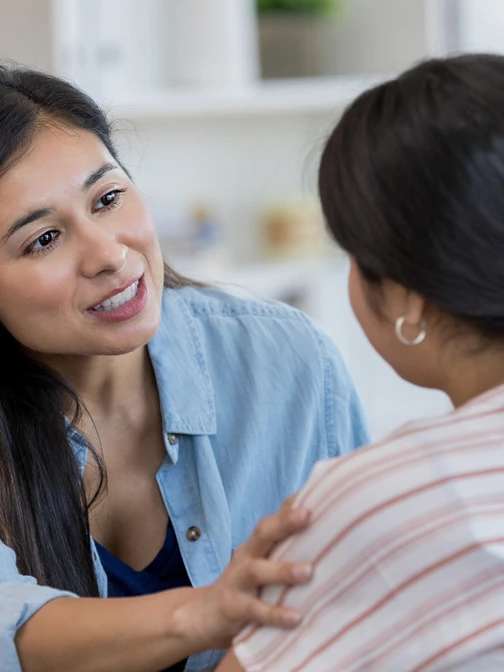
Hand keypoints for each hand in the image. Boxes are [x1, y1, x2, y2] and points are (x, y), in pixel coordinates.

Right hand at [184, 497, 312, 650]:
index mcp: (257, 544)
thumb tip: (314, 519)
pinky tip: (295, 618)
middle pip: (263, 534)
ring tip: (308, 571)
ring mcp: (237, 580)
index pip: (274, 519)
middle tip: (308, 514)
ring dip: (282, 570)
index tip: (315, 493)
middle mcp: (246, 556)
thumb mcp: (261, 560)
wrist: (205, 615)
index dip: (291, 506)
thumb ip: (282, 545)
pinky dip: (274, 614)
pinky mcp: (232, 607)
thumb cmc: (245, 584)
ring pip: (257, 571)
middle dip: (285, 522)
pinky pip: (254, 610)